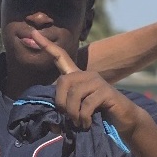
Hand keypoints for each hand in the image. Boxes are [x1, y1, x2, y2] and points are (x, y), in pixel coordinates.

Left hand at [30, 29, 145, 136]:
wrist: (124, 121)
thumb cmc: (97, 116)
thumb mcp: (76, 111)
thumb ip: (64, 111)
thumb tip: (50, 123)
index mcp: (77, 77)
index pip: (60, 57)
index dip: (46, 46)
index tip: (33, 32)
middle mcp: (86, 75)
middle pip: (63, 82)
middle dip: (61, 103)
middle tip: (68, 118)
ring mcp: (97, 81)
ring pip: (74, 95)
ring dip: (73, 114)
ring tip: (78, 123)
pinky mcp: (106, 91)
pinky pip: (87, 104)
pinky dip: (83, 117)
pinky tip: (87, 123)